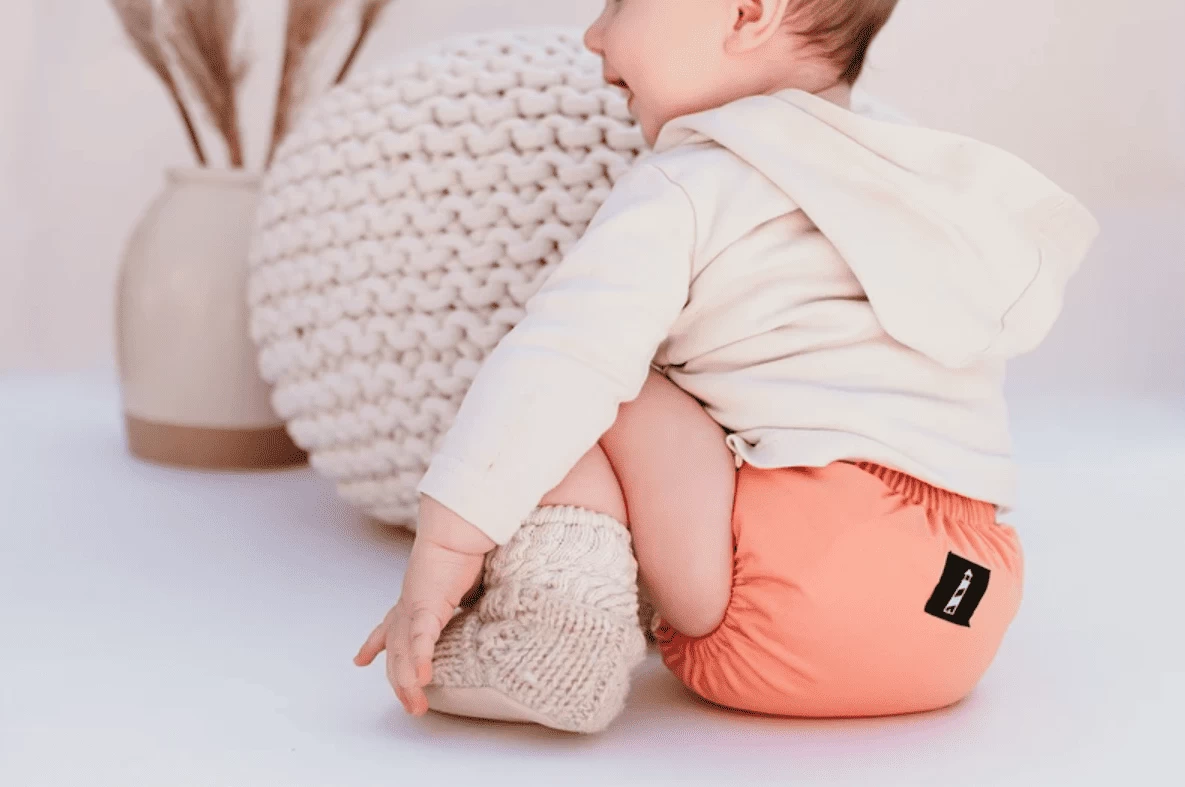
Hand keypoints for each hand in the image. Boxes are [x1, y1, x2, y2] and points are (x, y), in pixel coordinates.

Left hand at [354, 495, 496, 715]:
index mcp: (416, 597)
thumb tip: (482, 595)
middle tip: (409, 703)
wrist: (458, 526)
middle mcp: (409, 604)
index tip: (362, 659)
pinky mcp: (426, 606)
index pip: (391, 625)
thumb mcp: (463, 578)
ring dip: (407, 682)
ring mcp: (414, 607)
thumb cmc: (463, 544)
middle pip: (396, 649)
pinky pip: (421, 641)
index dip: (375, 643)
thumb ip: (467, 593)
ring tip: (415, 705)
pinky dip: (419, 661)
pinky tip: (420, 680)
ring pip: (404, 653)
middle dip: (398, 679)